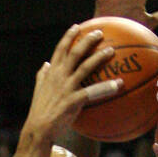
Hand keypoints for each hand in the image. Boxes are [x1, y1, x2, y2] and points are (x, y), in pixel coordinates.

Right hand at [24, 23, 122, 143]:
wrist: (38, 129)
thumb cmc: (40, 111)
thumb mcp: (39, 90)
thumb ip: (42, 75)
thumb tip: (45, 64)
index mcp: (51, 72)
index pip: (60, 49)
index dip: (68, 36)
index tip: (77, 27)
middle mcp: (58, 76)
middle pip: (74, 52)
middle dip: (87, 40)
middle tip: (99, 32)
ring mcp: (66, 88)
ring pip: (84, 67)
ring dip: (98, 57)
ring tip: (111, 51)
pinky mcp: (72, 100)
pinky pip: (92, 91)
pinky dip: (106, 87)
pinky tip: (119, 84)